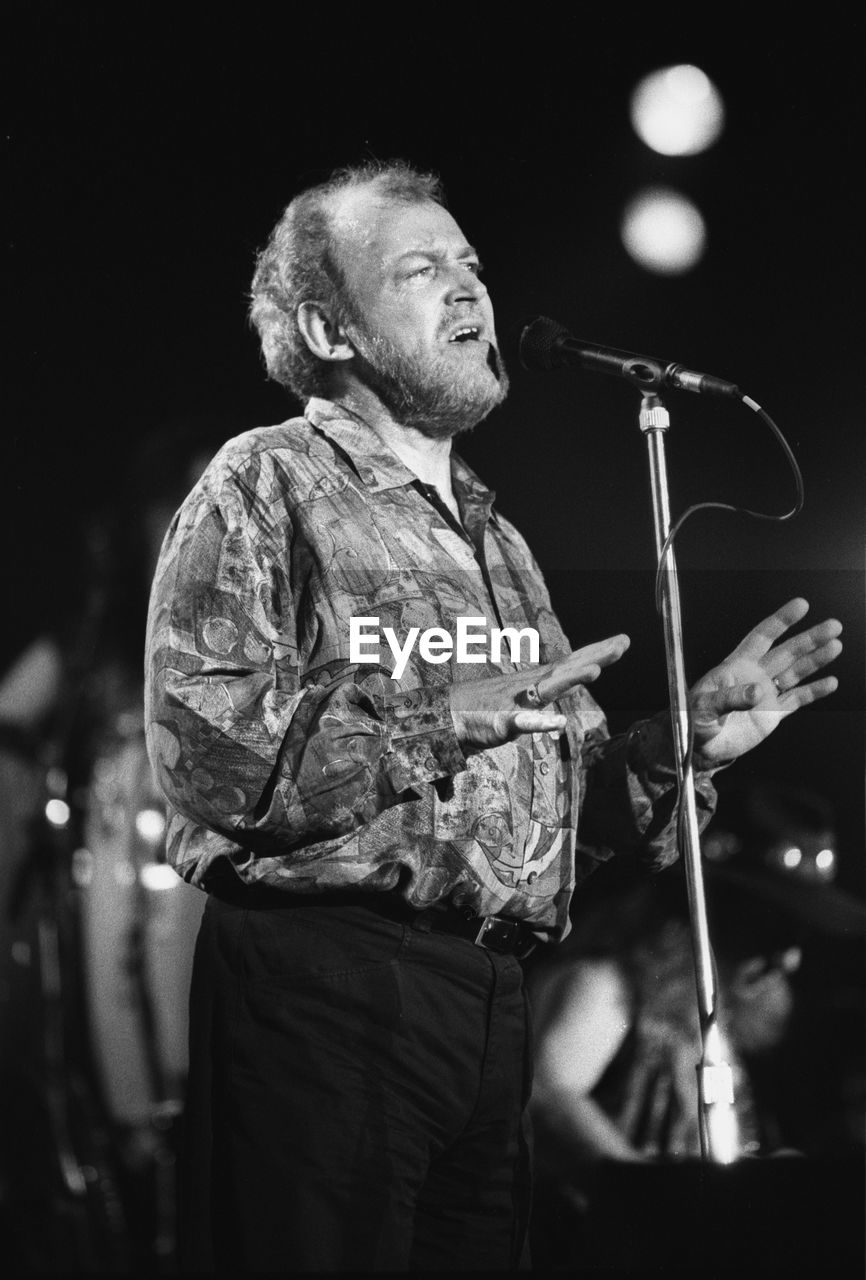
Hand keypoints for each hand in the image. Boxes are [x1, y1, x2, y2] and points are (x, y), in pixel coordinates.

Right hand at [449, 634, 629, 748]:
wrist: (446, 715)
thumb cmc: (484, 706)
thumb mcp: (524, 698)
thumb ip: (550, 693)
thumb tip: (575, 686)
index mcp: (535, 682)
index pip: (571, 663)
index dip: (597, 652)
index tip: (622, 641)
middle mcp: (528, 686)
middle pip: (566, 668)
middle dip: (595, 657)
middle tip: (623, 643)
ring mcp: (515, 702)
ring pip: (547, 689)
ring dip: (570, 679)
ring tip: (595, 671)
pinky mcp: (500, 722)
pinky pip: (522, 723)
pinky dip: (541, 723)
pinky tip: (559, 724)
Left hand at [688, 598, 841, 769]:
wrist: (699, 749)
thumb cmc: (692, 721)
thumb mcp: (703, 707)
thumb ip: (729, 698)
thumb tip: (758, 691)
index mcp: (735, 666)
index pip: (761, 637)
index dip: (781, 621)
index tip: (801, 606)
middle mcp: (754, 675)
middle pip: (786, 652)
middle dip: (809, 638)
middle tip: (833, 626)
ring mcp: (765, 694)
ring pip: (795, 672)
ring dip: (815, 659)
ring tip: (836, 646)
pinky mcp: (773, 714)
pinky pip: (797, 699)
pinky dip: (814, 691)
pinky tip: (831, 682)